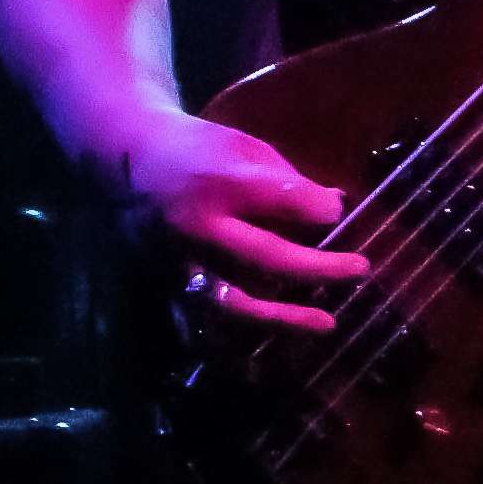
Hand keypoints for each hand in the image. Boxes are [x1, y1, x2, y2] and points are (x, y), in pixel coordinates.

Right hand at [116, 109, 370, 335]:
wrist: (122, 159)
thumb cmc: (196, 149)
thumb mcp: (245, 148)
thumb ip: (288, 181)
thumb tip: (334, 209)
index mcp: (219, 182)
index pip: (285, 201)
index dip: (322, 210)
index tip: (338, 213)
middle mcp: (197, 226)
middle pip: (267, 257)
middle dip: (319, 268)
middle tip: (360, 270)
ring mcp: (178, 259)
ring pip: (234, 300)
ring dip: (284, 316)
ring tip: (326, 323)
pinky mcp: (164, 281)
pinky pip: (206, 316)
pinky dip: (241, 332)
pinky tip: (275, 335)